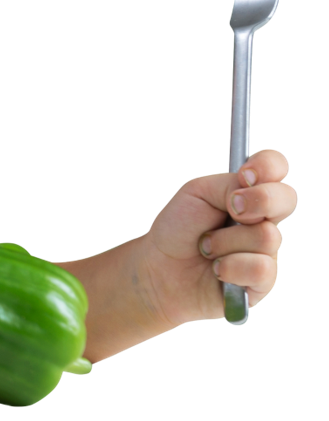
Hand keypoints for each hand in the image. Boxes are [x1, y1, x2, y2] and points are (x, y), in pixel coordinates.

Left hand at [138, 148, 295, 325]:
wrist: (161, 269)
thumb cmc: (179, 227)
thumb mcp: (197, 194)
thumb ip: (228, 185)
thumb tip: (251, 193)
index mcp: (247, 192)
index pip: (275, 167)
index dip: (268, 166)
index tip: (246, 175)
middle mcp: (263, 219)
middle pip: (287, 198)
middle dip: (260, 200)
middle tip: (233, 210)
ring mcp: (267, 250)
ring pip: (267, 237)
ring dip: (225, 242)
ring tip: (207, 248)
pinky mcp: (263, 281)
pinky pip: (260, 269)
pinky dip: (229, 268)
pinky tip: (217, 270)